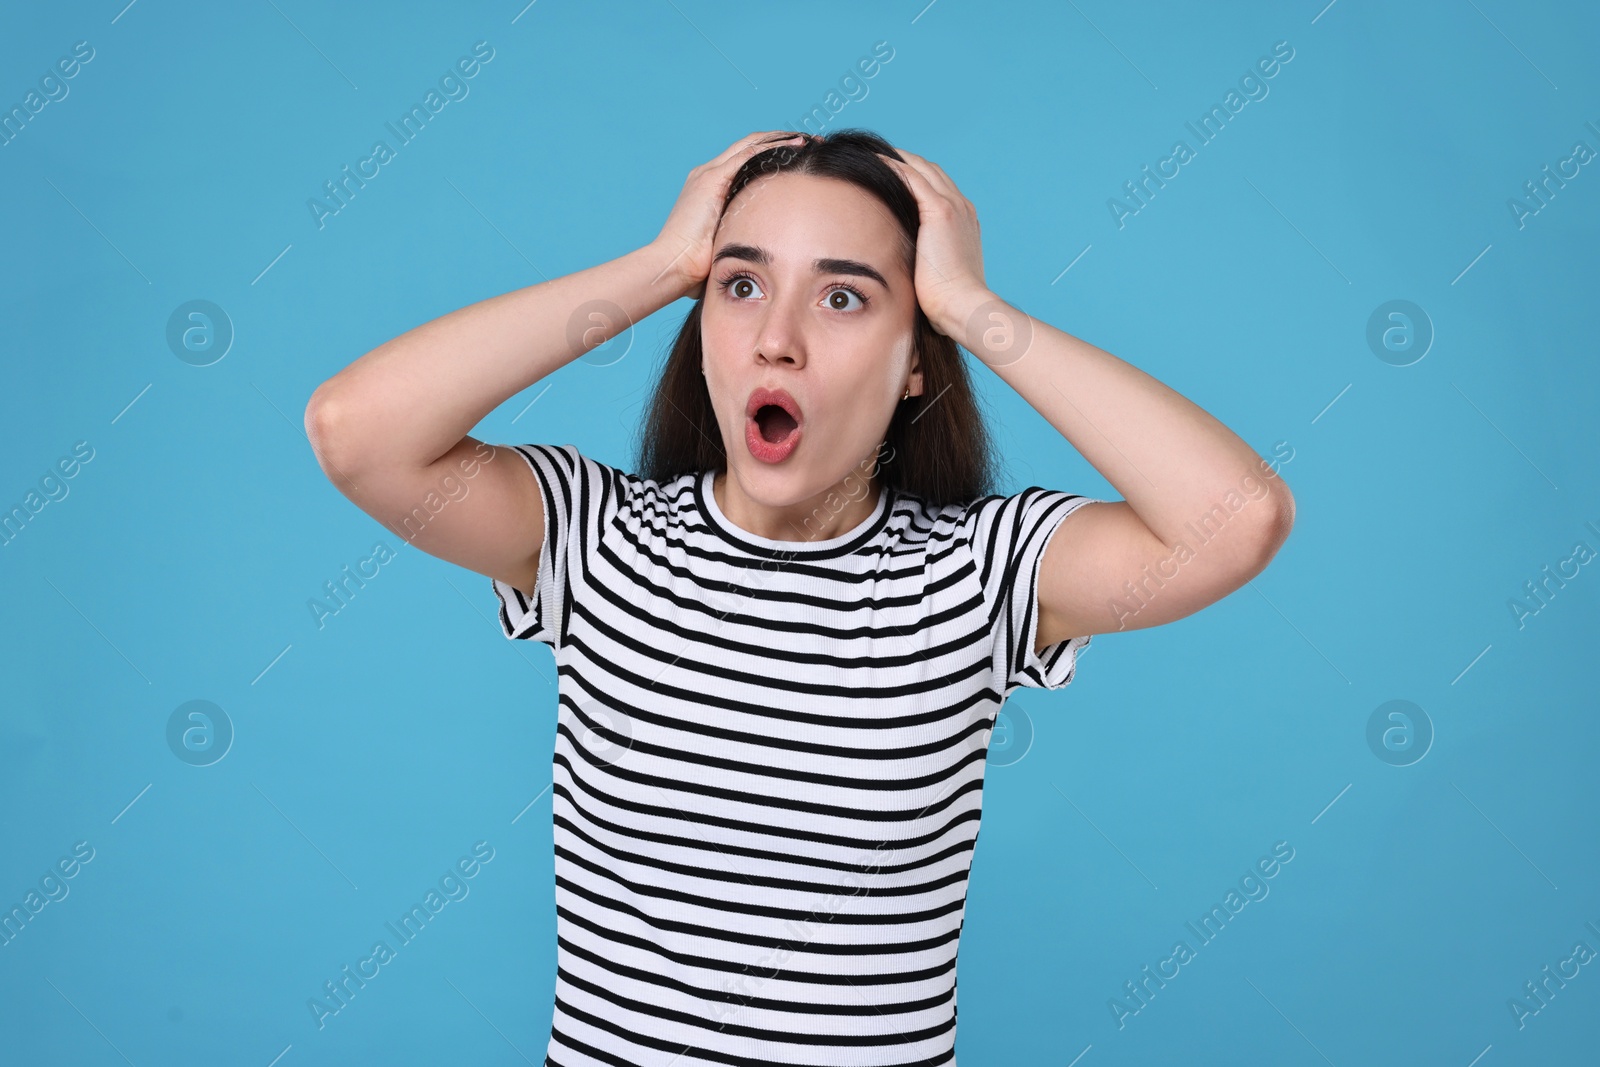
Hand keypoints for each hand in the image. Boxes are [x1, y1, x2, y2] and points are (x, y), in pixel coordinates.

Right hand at [651, 130, 805, 300]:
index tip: (799, 158)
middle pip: (749, 146)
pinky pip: (748, 155)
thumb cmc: (694, 267)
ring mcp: (708, 174)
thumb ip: (737, 238)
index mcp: (709, 187)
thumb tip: (754, 256)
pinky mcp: (711, 180)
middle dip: (781, 141)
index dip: (772, 155)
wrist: (673, 267)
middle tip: (810, 142)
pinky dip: (772, 147)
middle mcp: (707, 174)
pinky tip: (794, 146)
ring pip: (751, 145)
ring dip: (781, 140)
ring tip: (808, 141)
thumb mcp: (722, 244)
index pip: (745, 161)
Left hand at [877, 148, 991, 336]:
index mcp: (963, 221)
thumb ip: (923, 261)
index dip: (913, 176)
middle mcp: (961, 208)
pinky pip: (912, 177)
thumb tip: (901, 268)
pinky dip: (893, 166)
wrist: (963, 307)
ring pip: (921, 168)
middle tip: (874, 157)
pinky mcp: (940, 211)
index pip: (936, 187)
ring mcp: (953, 207)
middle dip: (903, 160)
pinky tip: (873, 162)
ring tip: (868, 154)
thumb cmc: (948, 303)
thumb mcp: (936, 275)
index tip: (888, 175)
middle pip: (929, 170)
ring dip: (895, 157)